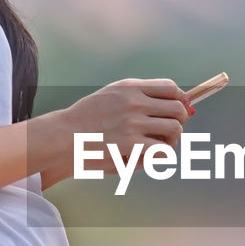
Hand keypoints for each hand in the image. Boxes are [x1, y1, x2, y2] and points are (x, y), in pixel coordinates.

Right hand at [64, 78, 192, 162]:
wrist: (63, 137)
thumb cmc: (86, 120)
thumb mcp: (110, 96)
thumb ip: (138, 97)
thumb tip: (175, 102)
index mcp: (130, 88)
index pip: (171, 88)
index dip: (180, 100)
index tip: (178, 111)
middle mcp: (134, 102)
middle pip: (178, 109)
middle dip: (179, 122)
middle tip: (167, 133)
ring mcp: (133, 123)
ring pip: (175, 130)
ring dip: (170, 141)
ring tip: (157, 146)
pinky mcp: (131, 145)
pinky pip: (162, 151)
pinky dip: (157, 156)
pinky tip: (144, 157)